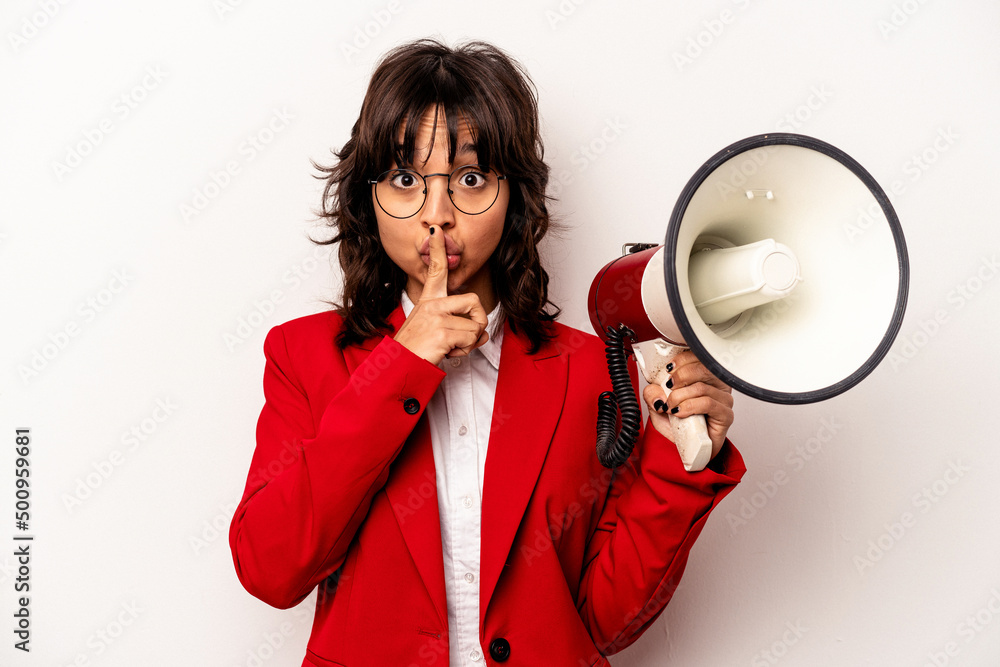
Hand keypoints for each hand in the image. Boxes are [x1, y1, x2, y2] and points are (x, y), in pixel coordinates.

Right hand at [393, 225, 488, 364]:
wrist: (399, 368)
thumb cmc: (417, 351)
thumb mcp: (436, 333)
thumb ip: (458, 328)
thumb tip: (483, 334)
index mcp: (428, 301)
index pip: (435, 270)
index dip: (436, 249)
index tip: (434, 229)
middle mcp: (431, 304)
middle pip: (474, 301)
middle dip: (478, 322)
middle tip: (463, 338)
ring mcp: (436, 316)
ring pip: (475, 325)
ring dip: (469, 342)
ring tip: (449, 347)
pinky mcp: (442, 330)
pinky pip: (471, 338)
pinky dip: (465, 350)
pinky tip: (446, 352)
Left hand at [642, 350, 733, 458]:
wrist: (689, 449)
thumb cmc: (679, 425)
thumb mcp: (658, 406)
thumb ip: (652, 394)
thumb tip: (656, 391)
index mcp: (704, 376)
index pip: (699, 356)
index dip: (682, 359)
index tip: (668, 369)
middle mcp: (717, 385)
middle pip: (702, 368)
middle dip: (679, 377)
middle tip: (668, 391)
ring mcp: (723, 399)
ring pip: (702, 387)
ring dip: (680, 396)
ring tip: (671, 407)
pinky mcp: (726, 415)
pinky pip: (708, 403)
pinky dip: (690, 406)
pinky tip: (680, 412)